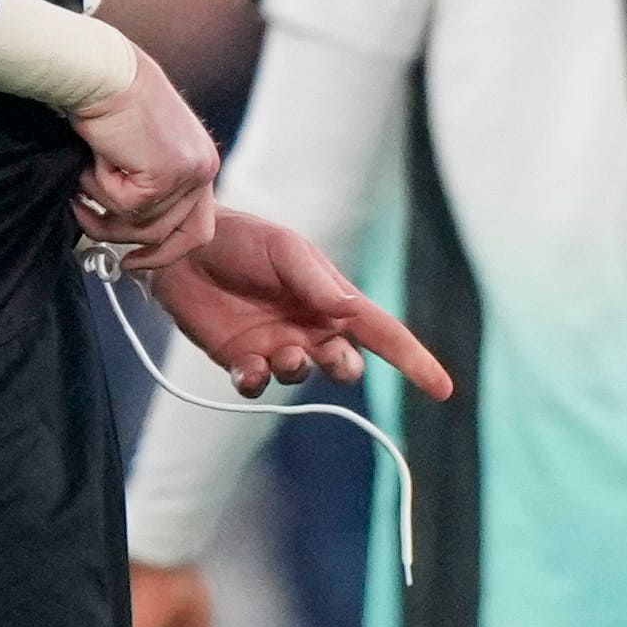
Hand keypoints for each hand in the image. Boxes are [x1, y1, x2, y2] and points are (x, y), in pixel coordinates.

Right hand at [74, 44, 220, 269]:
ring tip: (84, 177)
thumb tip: (122, 228)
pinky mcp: (165, 176)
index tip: (135, 262)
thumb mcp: (137, 150)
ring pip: (142, 225)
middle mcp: (203, 169)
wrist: (102, 71)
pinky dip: (100, 185)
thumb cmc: (111, 99)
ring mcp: (188, 174)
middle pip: (168, 234)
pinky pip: (123, 206)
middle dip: (121, 234)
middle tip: (86, 218)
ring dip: (104, 205)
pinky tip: (99, 155)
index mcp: (200, 162)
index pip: (196, 228)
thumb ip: (143, 186)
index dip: (165, 253)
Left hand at [149, 206, 452, 399]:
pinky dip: (256, 382)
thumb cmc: (242, 238)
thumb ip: (316, 282)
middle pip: (346, 363)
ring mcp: (275, 345)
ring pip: (301, 376)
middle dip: (344, 367)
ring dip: (295, 370)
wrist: (183, 246)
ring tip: (279, 353)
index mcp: (334, 300)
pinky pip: (256, 385)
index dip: (415, 361)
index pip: (384, 334)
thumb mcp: (284, 250)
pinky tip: (247, 368)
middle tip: (329, 355)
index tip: (443, 389)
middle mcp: (310, 327)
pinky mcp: (239, 359)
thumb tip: (352, 310)